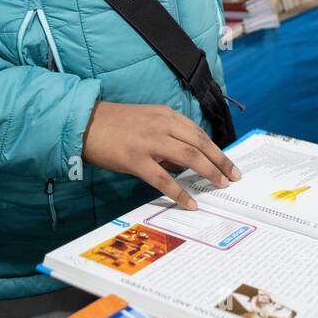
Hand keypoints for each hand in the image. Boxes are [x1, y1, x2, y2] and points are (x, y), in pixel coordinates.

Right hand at [82, 102, 240, 209]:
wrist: (84, 123)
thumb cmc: (115, 125)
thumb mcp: (147, 122)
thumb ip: (167, 137)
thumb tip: (185, 164)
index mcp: (166, 115)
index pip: (199, 133)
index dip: (217, 150)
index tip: (230, 163)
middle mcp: (162, 125)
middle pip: (200, 144)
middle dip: (220, 161)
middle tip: (233, 176)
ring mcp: (149, 142)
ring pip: (189, 158)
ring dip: (208, 172)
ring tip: (220, 185)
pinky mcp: (135, 159)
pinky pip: (163, 179)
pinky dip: (179, 192)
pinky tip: (190, 202)